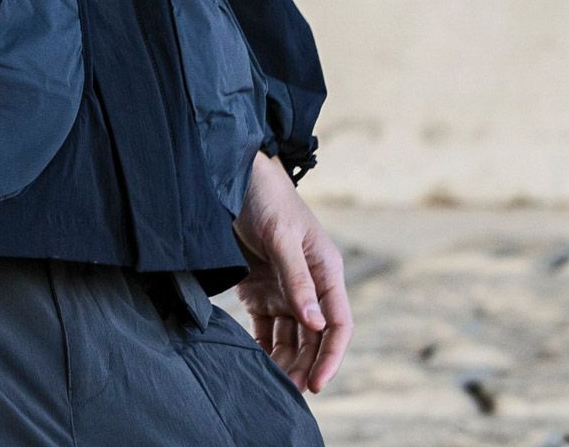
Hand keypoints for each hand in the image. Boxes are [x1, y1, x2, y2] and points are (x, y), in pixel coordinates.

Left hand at [231, 150, 352, 393]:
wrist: (231, 175)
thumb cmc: (266, 198)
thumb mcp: (281, 236)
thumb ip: (297, 280)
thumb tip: (316, 324)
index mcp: (326, 270)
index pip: (338, 323)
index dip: (331, 356)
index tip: (317, 383)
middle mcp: (310, 284)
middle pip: (314, 337)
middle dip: (305, 365)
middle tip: (289, 392)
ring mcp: (285, 289)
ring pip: (291, 337)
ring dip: (285, 361)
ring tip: (273, 385)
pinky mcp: (260, 290)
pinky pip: (266, 329)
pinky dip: (264, 348)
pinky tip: (256, 364)